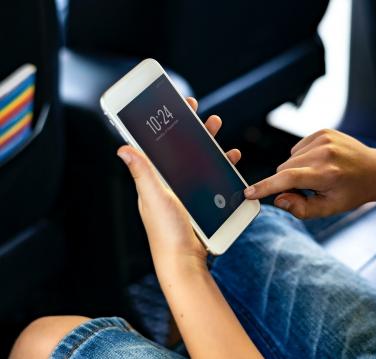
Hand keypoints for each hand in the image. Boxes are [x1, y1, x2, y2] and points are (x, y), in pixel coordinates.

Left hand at [117, 97, 240, 276]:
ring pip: (198, 161)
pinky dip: (221, 165)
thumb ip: (143, 173)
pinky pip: (212, 178)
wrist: (185, 262)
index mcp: (155, 180)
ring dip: (208, 143)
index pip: (160, 146)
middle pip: (181, 150)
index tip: (176, 108)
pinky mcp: (201, 202)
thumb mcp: (154, 198)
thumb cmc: (166, 233)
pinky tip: (231, 158)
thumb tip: (123, 147)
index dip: (167, 125)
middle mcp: (169, 184)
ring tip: (216, 127)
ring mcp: (186, 193)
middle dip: (190, 129)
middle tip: (198, 112)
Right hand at [244, 129, 375, 218]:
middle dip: (287, 182)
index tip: (249, 193)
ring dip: (295, 170)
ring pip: (289, 159)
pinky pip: (297, 149)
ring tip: (318, 176)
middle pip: (285, 169)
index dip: (266, 187)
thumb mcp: (329, 208)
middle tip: (307, 190)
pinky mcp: (322, 131)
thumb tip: (277, 199)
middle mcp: (324, 153)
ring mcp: (323, 139)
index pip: (288, 179)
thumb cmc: (352, 192)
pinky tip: (319, 164)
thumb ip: (301, 208)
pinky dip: (302, 159)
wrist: (375, 170)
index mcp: (327, 174)